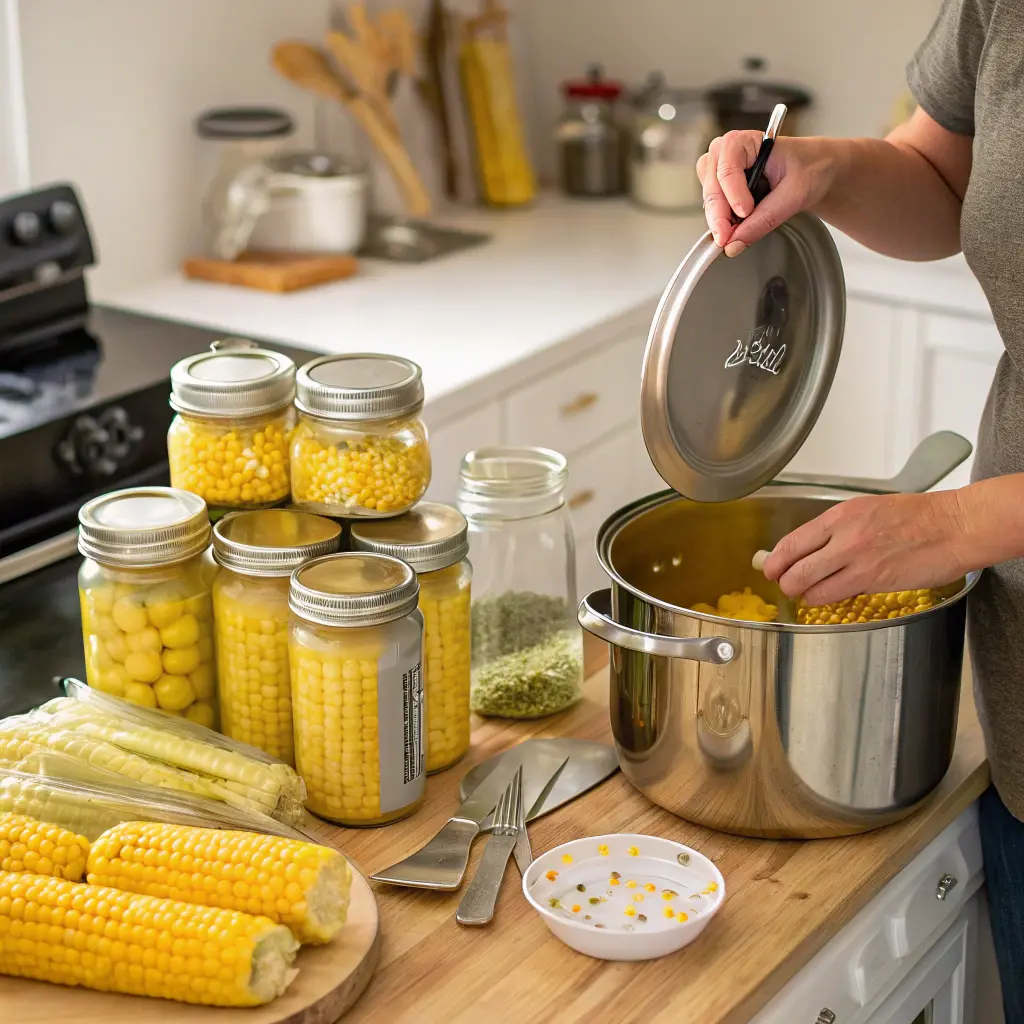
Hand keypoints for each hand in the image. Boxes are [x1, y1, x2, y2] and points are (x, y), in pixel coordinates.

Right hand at [696, 133, 838, 256]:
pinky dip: (722, 222)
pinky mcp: (722, 188)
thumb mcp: (795, 194)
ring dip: (718, 220)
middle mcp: (726, 153)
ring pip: (709, 198)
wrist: (815, 171)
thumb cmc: (810, 168)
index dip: (733, 194)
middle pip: (712, 186)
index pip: (728, 168)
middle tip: (728, 239)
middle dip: (719, 215)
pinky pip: (713, 208)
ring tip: (734, 235)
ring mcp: (720, 170)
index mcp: (745, 141)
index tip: (744, 214)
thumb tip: (735, 244)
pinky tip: (734, 230)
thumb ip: (764, 219)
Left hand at [761, 491, 968, 605]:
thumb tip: (815, 545)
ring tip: (804, 593)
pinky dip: (823, 598)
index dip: (776, 558)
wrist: (955, 526)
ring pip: (808, 583)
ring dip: (801, 592)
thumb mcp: (869, 510)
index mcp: (840, 515)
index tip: (770, 566)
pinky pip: (833, 593)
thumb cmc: (920, 517)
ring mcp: (855, 558)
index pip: (793, 540)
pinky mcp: (870, 579)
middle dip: (783, 579)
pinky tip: (825, 596)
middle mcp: (842, 535)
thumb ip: (840, 528)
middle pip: (793, 565)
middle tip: (784, 584)